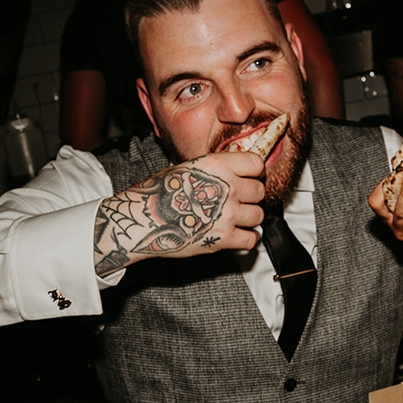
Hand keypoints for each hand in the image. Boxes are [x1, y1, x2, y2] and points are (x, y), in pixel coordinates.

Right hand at [94, 152, 265, 274]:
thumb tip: (234, 171)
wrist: (142, 219)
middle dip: (251, 196)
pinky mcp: (224, 239)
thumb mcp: (188, 167)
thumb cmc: (158, 193)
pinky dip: (246, 239)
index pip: (256, 163)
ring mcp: (227, 214)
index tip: (250, 176)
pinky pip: (251, 239)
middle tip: (239, 200)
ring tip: (235, 218)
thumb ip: (216, 169)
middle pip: (259, 190)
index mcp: (218, 166)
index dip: (254, 171)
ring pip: (258, 215)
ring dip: (250, 218)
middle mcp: (226, 188)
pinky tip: (237, 234)